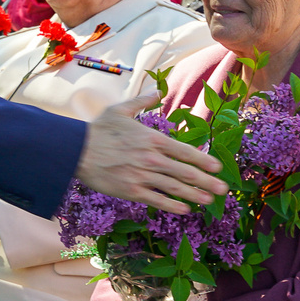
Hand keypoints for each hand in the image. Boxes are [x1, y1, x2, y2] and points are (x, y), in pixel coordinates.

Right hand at [76, 92, 225, 212]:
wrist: (76, 150)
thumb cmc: (98, 129)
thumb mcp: (121, 110)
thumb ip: (143, 101)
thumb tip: (158, 90)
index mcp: (152, 139)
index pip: (185, 151)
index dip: (204, 160)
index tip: (217, 167)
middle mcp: (151, 158)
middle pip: (186, 172)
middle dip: (207, 181)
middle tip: (223, 189)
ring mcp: (142, 176)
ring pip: (175, 188)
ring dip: (196, 195)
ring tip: (210, 200)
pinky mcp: (131, 191)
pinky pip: (157, 200)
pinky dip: (173, 205)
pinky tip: (186, 209)